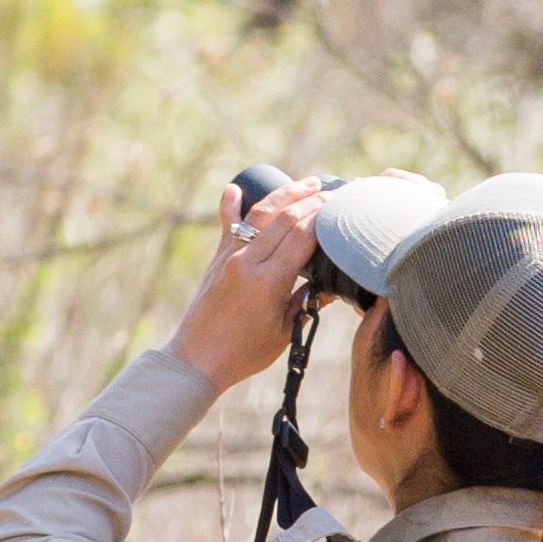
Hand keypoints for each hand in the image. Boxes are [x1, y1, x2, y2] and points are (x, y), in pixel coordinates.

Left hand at [170, 176, 322, 394]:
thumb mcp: (286, 330)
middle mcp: (246, 261)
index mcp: (268, 281)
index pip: (301, 237)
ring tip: (307, 184)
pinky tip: (235, 188)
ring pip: (259, 214)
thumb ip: (308, 302)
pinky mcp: (218, 259)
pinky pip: (227, 225)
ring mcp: (229, 257)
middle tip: (335, 192)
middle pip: (283, 219)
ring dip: (284, 195)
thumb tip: (330, 286)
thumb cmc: (246, 351)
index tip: (344, 207)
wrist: (199, 357)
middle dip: (311, 200)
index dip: (324, 218)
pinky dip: (231, 204)